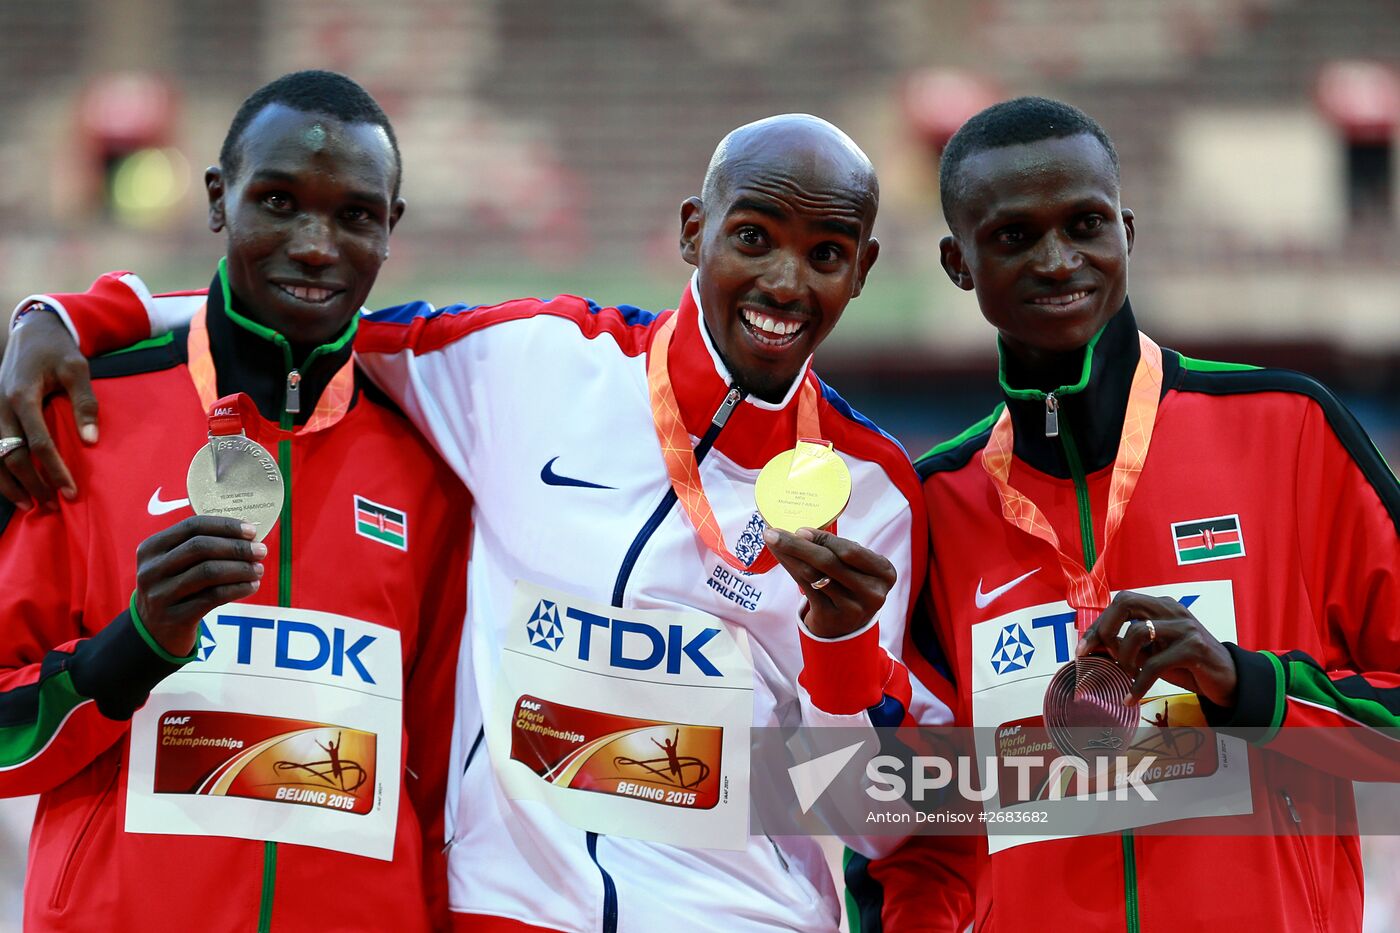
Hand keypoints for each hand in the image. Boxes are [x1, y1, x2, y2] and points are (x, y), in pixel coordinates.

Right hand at [0, 309, 97, 508]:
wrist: (32, 331)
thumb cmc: (58, 351)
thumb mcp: (78, 369)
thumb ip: (85, 403)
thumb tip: (91, 440)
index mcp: (22, 397)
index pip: (38, 442)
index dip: (53, 469)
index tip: (70, 491)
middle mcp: (1, 408)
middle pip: (12, 455)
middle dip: (33, 483)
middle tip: (55, 504)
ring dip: (11, 484)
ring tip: (32, 506)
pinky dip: (1, 471)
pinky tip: (15, 489)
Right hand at [134, 516, 265, 656]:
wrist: (156, 632)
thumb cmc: (177, 589)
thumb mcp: (177, 565)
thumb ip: (203, 548)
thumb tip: (247, 535)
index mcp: (152, 548)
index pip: (192, 526)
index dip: (225, 526)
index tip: (252, 531)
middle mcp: (151, 569)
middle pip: (201, 547)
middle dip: (237, 547)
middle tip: (261, 551)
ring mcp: (160, 594)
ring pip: (208, 572)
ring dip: (241, 568)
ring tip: (258, 569)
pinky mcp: (174, 617)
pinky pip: (213, 597)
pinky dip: (238, 588)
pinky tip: (252, 586)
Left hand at [762, 526, 895, 638]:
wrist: (848, 624)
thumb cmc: (851, 584)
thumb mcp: (857, 567)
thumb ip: (839, 550)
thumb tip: (801, 532)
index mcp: (884, 573)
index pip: (850, 552)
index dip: (824, 539)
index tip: (800, 529)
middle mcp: (872, 592)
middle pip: (829, 563)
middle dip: (799, 545)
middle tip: (774, 533)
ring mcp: (853, 608)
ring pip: (814, 575)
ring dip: (789, 556)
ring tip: (773, 542)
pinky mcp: (832, 618)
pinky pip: (806, 588)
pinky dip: (790, 569)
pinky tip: (780, 557)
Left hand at [1077, 590, 1238, 706]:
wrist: (1228, 680)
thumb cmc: (1185, 665)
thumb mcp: (1152, 654)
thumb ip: (1127, 647)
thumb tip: (1092, 649)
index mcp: (1160, 606)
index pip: (1121, 603)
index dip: (1098, 625)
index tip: (1083, 649)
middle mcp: (1172, 609)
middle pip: (1126, 602)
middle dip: (1105, 628)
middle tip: (1098, 654)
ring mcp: (1185, 627)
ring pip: (1138, 631)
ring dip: (1124, 657)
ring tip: (1127, 675)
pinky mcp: (1195, 648)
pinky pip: (1155, 664)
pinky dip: (1139, 683)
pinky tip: (1131, 698)